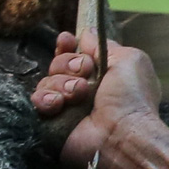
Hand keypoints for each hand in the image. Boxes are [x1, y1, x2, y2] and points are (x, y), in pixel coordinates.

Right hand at [31, 31, 163, 167]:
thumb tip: (86, 34)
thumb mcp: (129, 60)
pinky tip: (59, 104)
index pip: (73, 53)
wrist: (123, 135)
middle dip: (68, 64)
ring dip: (61, 83)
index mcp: (99, 74)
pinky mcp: (50, 124)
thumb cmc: (132, 98)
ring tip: (78, 94)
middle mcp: (80, 90)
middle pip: (57, 64)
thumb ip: (105, 45)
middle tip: (84, 74)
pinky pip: (37, 101)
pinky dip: (46, 99)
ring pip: (46, 81)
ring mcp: (64, 108)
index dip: (67, 45)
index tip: (67, 40)